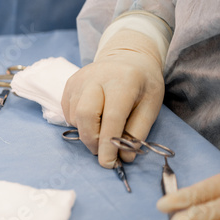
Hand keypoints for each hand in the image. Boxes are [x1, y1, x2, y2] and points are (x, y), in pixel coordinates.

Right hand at [61, 29, 165, 168]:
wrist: (126, 56)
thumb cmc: (142, 82)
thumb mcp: (151, 105)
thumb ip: (138, 131)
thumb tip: (125, 157)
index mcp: (123, 81)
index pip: (112, 117)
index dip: (109, 143)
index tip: (109, 163)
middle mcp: (96, 78)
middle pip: (85, 116)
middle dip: (92, 140)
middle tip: (102, 152)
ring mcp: (78, 80)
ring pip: (74, 117)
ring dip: (86, 133)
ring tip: (102, 132)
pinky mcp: (68, 85)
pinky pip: (68, 113)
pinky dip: (79, 124)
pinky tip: (93, 119)